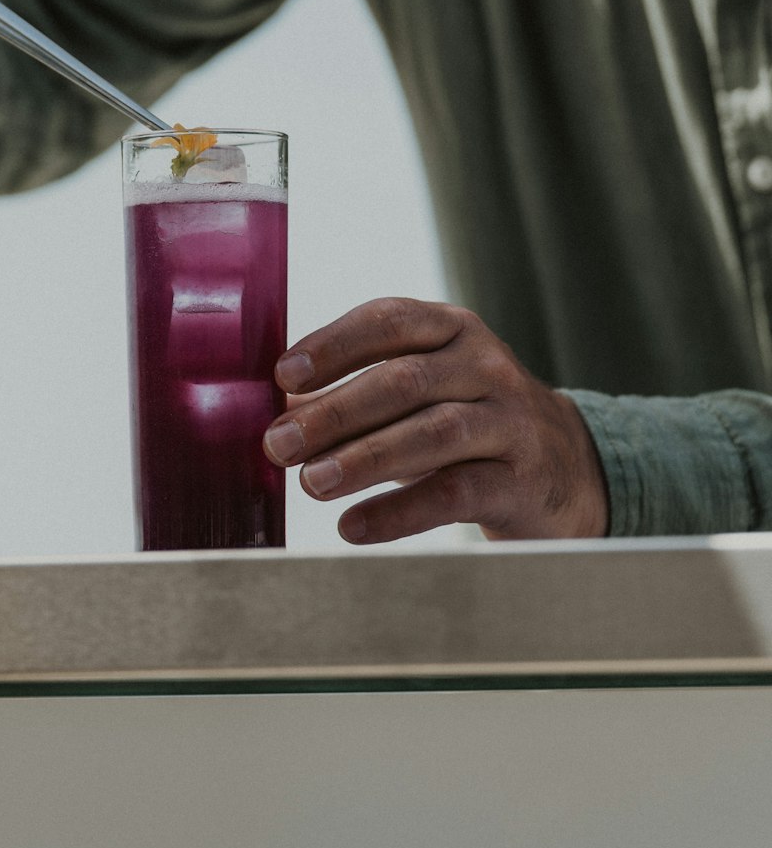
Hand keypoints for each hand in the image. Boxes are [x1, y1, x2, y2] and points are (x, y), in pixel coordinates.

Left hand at [262, 297, 608, 543]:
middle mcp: (486, 366)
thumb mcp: (425, 393)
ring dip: (364, 458)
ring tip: (311, 483)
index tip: (284, 377)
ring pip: (433, 433)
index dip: (334, 345)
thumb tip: (284, 414)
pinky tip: (354, 527)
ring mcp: (510, 421)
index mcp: (454, 331)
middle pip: (404, 380)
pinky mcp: (523, 480)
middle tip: (280, 444)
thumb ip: (360, 395)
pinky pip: (456, 492)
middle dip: (336, 412)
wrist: (567, 470)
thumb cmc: (470, 424)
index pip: (390, 320)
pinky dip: (400, 511)